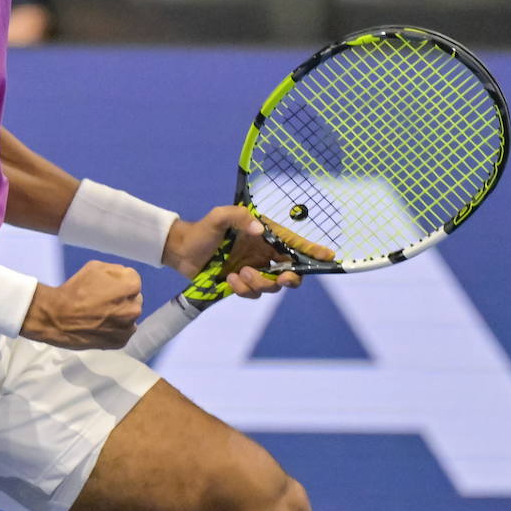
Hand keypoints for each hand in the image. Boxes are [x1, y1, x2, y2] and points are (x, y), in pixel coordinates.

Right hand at [21, 260, 142, 349]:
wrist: (57, 318)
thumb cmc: (75, 290)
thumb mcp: (95, 267)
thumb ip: (115, 270)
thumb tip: (123, 277)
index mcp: (131, 286)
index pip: (133, 280)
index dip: (119, 282)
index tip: (106, 286)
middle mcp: (134, 307)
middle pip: (134, 299)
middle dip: (122, 298)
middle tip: (103, 301)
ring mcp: (128, 327)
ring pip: (129, 317)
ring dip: (120, 314)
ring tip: (101, 315)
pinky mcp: (120, 342)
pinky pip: (123, 331)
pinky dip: (115, 329)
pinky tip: (101, 326)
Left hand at [163, 207, 334, 298]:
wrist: (182, 251)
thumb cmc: (202, 230)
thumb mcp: (219, 216)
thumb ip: (238, 216)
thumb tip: (257, 229)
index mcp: (264, 237)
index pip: (294, 244)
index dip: (313, 252)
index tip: (328, 257)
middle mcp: (264, 255)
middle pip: (292, 272)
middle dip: (292, 279)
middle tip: (283, 278)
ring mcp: (255, 271)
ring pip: (272, 286)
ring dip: (260, 283)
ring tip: (240, 273)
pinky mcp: (242, 284)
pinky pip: (253, 294)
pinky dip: (244, 289)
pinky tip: (231, 279)